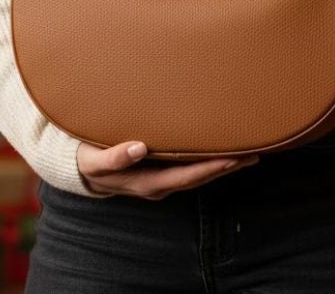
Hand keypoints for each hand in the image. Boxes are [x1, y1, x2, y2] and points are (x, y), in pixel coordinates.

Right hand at [77, 140, 257, 200]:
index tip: (231, 159)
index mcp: (147, 183)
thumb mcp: (94, 161)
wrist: (82, 171)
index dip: (209, 169)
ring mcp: (162, 181)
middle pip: (199, 178)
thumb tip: (138, 148)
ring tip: (248, 151)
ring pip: (198, 175)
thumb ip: (114, 157)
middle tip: (253, 152)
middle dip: (226, 167)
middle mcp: (159, 186)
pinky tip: (224, 151)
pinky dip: (209, 161)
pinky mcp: (162, 172)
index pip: (186, 177)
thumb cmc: (88, 161)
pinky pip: (190, 169)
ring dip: (223, 165)